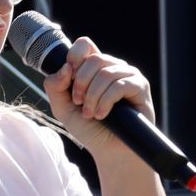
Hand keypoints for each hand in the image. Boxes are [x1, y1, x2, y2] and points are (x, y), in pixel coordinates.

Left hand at [43, 35, 156, 160]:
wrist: (109, 151)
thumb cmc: (89, 128)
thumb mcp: (63, 108)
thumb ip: (55, 87)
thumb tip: (65, 67)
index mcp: (94, 68)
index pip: (85, 45)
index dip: (74, 56)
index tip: (69, 77)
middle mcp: (112, 67)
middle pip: (93, 59)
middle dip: (80, 83)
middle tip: (78, 103)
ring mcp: (128, 75)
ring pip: (105, 72)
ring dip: (92, 96)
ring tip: (90, 114)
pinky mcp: (140, 87)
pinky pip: (119, 85)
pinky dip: (105, 101)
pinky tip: (102, 115)